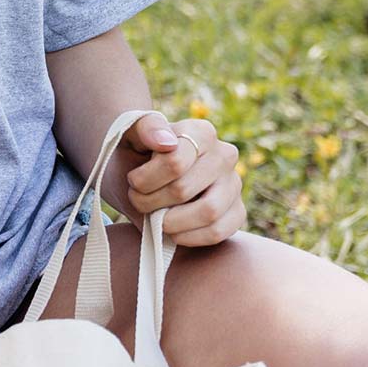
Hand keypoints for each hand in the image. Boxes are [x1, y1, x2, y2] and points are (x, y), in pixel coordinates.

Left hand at [105, 111, 245, 246]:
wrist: (145, 180)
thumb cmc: (137, 156)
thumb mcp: (130, 136)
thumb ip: (145, 129)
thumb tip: (166, 141)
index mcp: (201, 132)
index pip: (175, 162)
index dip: (145, 179)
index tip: (133, 180)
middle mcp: (224, 155)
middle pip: (184, 190)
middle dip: (151, 202)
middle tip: (138, 200)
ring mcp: (234, 184)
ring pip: (207, 212)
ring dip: (170, 223)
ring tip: (155, 217)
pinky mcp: (237, 212)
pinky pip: (218, 232)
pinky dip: (189, 237)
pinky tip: (172, 231)